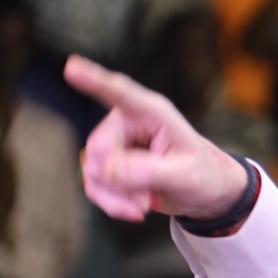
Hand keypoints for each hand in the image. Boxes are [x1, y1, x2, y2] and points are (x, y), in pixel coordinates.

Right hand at [64, 55, 250, 222]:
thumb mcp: (185, 175)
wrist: (205, 192)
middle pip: (98, 149)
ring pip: (92, 170)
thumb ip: (148, 171)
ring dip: (115, 196)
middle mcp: (127, 122)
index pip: (121, 93)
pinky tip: (136, 211)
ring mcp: (115, 143)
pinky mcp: (108, 165)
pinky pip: (94, 185)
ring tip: (145, 205)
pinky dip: (111, 203)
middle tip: (146, 200)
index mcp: (152, 113)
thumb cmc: (203, 174)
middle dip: (118, 181)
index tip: (72, 67)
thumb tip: (106, 171)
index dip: (94, 80)